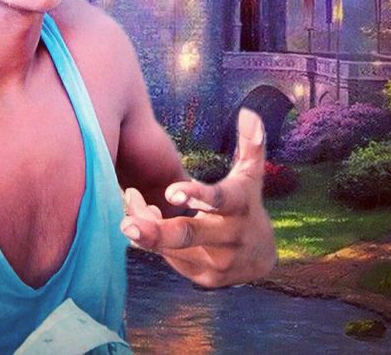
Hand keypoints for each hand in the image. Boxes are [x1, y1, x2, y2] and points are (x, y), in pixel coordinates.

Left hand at [119, 108, 277, 287]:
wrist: (263, 257)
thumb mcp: (250, 175)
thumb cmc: (247, 203)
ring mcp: (217, 262)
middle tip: (126, 222)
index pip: (218, 201)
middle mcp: (229, 237)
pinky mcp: (205, 278)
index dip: (195, 196)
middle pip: (189, 235)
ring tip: (127, 210)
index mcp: (239, 206)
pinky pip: (172, 261)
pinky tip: (140, 224)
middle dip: (157, 232)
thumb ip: (250, 144)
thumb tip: (248, 112)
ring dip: (147, 231)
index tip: (170, 191)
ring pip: (174, 249)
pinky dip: (154, 244)